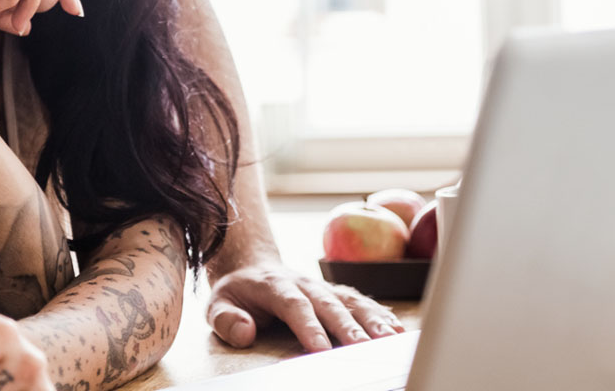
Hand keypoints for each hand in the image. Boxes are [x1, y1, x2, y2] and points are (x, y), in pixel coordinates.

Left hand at [206, 263, 405, 351]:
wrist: (252, 266)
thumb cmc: (237, 292)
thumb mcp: (217, 304)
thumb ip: (226, 319)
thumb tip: (245, 332)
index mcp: (275, 285)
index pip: (294, 305)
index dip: (308, 325)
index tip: (320, 348)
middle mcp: (305, 283)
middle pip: (330, 304)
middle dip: (349, 326)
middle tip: (366, 348)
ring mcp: (324, 287)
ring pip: (352, 301)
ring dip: (373, 320)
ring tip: (392, 339)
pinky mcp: (338, 293)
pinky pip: (362, 302)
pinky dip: (381, 315)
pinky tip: (398, 329)